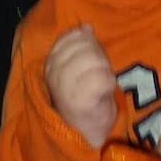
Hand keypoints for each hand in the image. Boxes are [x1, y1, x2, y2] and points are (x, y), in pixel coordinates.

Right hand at [44, 24, 117, 145]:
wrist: (85, 133)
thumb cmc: (83, 98)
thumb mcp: (77, 68)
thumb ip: (80, 47)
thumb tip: (86, 27)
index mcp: (51, 63)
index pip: (71, 37)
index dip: (88, 42)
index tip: (92, 56)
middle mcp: (54, 74)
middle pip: (85, 47)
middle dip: (99, 56)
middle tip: (100, 72)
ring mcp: (65, 88)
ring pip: (94, 60)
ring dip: (105, 70)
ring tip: (102, 83)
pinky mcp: (80, 101)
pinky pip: (103, 78)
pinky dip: (109, 83)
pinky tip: (105, 92)